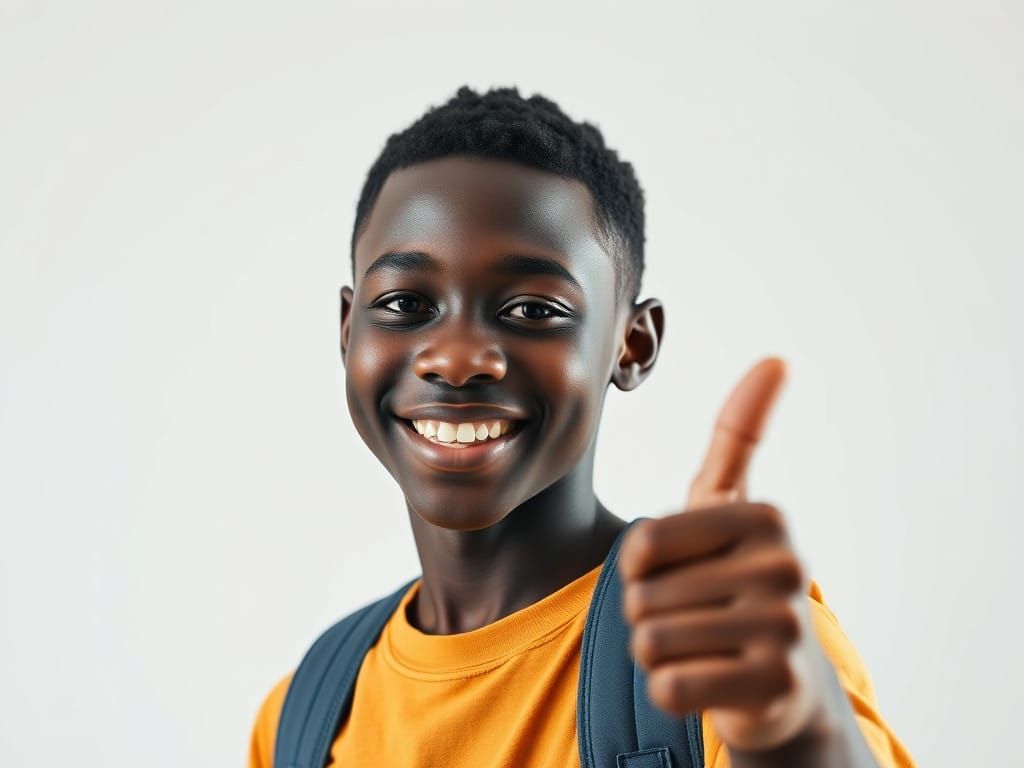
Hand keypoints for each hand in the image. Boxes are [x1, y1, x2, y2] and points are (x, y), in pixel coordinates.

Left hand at [618, 357, 827, 751]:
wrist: (780, 682)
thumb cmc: (736, 579)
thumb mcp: (731, 506)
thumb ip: (741, 434)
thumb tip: (775, 359)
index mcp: (765, 517)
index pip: (641, 544)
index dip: (638, 567)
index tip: (680, 572)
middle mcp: (785, 568)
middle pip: (641, 596)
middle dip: (649, 614)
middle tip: (695, 619)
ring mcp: (785, 631)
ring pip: (649, 641)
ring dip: (658, 652)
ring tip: (702, 648)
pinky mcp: (776, 690)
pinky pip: (668, 686)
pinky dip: (671, 690)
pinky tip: (709, 683)